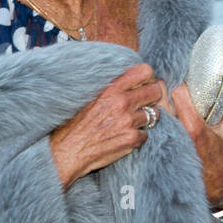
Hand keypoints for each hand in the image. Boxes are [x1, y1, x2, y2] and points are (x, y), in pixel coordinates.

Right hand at [49, 63, 165, 189]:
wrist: (66, 151)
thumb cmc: (74, 124)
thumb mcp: (89, 97)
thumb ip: (110, 88)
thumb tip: (128, 81)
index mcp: (111, 88)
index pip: (144, 71)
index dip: (148, 78)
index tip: (143, 85)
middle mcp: (122, 102)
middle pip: (155, 91)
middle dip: (152, 97)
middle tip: (144, 104)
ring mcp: (128, 121)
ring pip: (154, 114)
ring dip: (146, 118)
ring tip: (131, 123)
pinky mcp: (131, 139)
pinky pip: (146, 134)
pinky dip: (138, 137)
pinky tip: (124, 137)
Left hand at [162, 84, 222, 207]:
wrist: (211, 187)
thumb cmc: (220, 160)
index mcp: (194, 127)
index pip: (178, 93)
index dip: (180, 83)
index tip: (182, 82)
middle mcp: (176, 133)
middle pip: (160, 100)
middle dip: (161, 89)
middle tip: (164, 84)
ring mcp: (164, 142)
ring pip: (152, 113)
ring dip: (154, 103)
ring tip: (157, 99)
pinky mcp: (157, 149)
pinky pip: (149, 127)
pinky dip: (150, 119)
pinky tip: (153, 116)